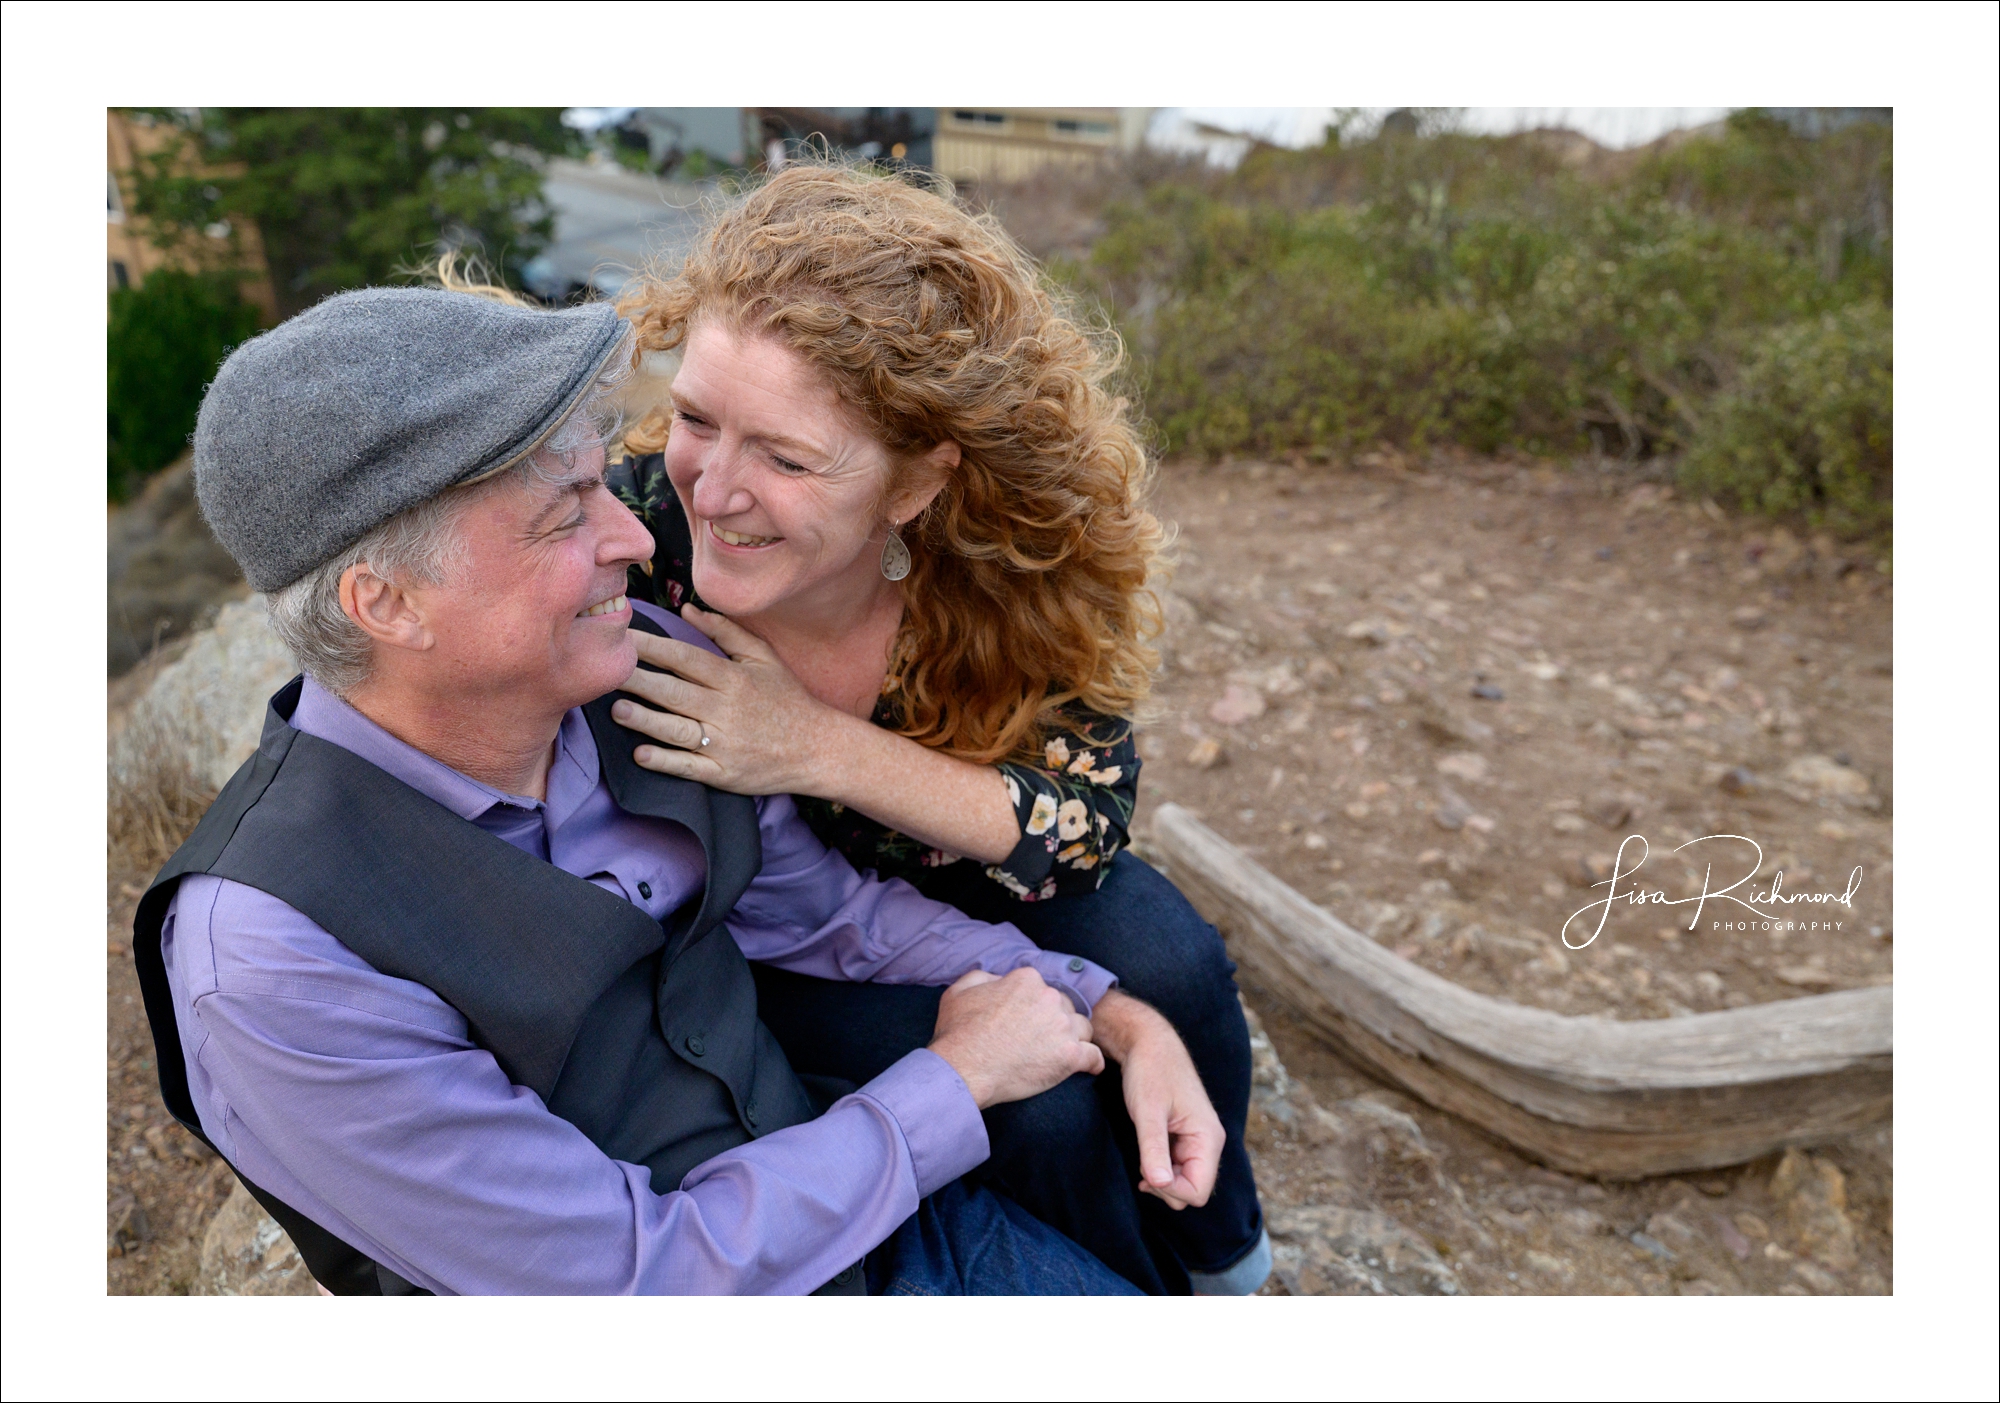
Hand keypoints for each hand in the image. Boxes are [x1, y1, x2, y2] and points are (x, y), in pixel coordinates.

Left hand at [611, 606, 847, 795]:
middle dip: (637, 680)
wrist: (820, 749)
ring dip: (644, 720)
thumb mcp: (764, 658)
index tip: (621, 637)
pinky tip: (641, 754)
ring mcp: (725, 743)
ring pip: (676, 729)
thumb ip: (725, 632)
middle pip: (674, 691)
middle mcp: (727, 710)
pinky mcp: (725, 773)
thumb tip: (687, 610)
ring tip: (616, 710)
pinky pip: (689, 767)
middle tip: (605, 671)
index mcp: (734, 678)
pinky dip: (665, 761)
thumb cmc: (788, 699)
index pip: (684, 658)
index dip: (650, 647)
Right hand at [928, 968, 1104, 1108]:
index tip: (1026, 1022)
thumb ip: (984, 976)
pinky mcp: (1070, 1055)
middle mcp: (1049, 997)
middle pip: (1065, 1007)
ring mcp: (1062, 1026)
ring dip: (1073, 1038)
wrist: (963, 1070)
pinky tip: (1087, 1066)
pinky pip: (1094, 1056)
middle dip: (1055, 1021)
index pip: (1042, 989)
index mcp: (1027, 980)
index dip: (1034, 1007)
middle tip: (1038, 1041)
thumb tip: (999, 979)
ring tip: (1058, 1053)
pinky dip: (1092, 1062)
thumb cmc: (958, 1033)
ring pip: (1082, 1029)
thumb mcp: (959, 991)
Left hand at [1090, 990, 1224, 1210]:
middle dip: (1166, 1187)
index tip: (1144, 1173)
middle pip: (1193, 1190)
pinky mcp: (1187, 1136)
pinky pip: (1179, 1167)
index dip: (1170, 1191)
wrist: (1149, 1042)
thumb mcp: (1147, 1112)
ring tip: (1143, 1156)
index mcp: (1208, 1137)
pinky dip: (1162, 1167)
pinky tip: (1147, 1155)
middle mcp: (1209, 1141)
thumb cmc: (1149, 1072)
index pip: (1198, 1191)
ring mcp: (1199, 1139)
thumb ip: (1154, 1149)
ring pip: (1185, 1180)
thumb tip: (1161, 1186)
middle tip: (1141, 1165)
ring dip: (1163, 1178)